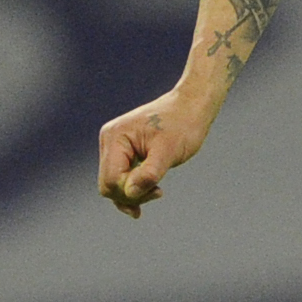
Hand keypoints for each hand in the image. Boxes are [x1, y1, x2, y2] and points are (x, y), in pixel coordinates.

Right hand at [96, 90, 213, 218]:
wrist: (192, 106)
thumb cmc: (184, 125)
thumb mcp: (169, 151)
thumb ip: (148, 173)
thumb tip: (130, 193)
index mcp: (116, 137)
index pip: (111, 180)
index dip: (130, 193)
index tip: (158, 191)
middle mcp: (110, 140)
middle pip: (109, 183)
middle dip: (131, 194)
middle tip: (158, 193)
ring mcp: (115, 145)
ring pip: (114, 181)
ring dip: (133, 192)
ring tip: (157, 192)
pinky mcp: (124, 150)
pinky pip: (122, 174)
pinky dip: (134, 185)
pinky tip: (151, 191)